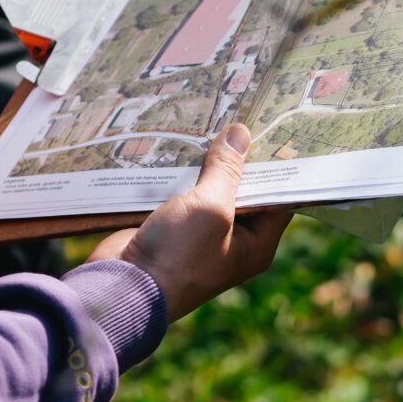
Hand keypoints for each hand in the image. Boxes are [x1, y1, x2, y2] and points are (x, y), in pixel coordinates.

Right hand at [89, 124, 290, 321]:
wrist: (123, 286)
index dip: (278, 167)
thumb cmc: (178, 256)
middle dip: (240, 158)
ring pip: (210, 189)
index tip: (276, 130)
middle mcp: (233, 241)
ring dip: (207, 162)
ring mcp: (199, 234)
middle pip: (244, 190)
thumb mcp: (210, 208)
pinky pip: (183, 193)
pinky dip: (181, 172)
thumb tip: (240, 133)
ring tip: (212, 119)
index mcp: (255, 245)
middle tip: (241, 116)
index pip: (279, 199)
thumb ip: (226, 170)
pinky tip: (181, 141)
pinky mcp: (172, 227)